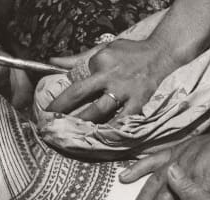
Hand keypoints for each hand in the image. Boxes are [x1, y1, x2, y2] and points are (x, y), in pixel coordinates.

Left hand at [47, 37, 182, 123]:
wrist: (160, 53)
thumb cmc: (129, 52)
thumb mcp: (103, 49)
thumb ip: (77, 58)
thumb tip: (52, 61)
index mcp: (100, 62)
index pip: (77, 81)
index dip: (62, 99)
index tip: (49, 111)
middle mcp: (110, 76)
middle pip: (82, 96)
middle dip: (64, 111)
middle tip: (51, 125)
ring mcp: (124, 91)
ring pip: (99, 110)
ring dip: (84, 123)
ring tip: (71, 136)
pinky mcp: (138, 102)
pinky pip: (122, 120)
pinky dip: (110, 130)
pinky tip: (100, 140)